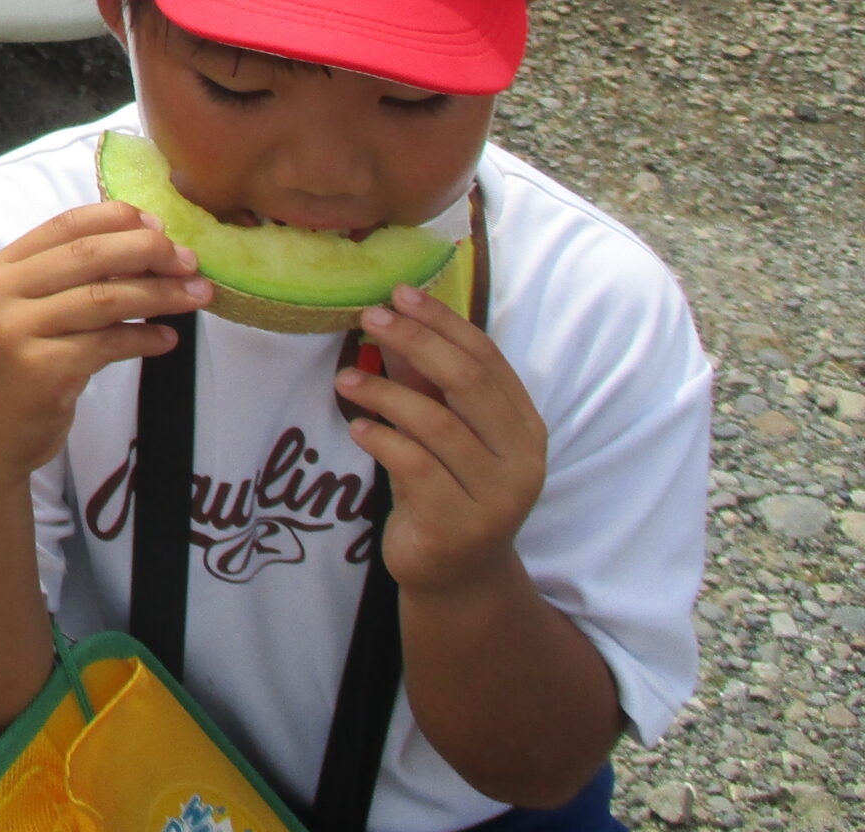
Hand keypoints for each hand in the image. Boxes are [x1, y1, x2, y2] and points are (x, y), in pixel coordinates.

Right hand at [0, 203, 211, 484]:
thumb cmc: (13, 370)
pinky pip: (108, 344)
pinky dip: (145, 339)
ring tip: (198, 295)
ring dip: (160, 295)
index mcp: (0, 269)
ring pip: (105, 299)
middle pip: (89, 256)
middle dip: (149, 252)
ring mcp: (19, 333)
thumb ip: (65, 279)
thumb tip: (143, 244)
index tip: (161, 227)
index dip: (118, 219)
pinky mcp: (43, 372)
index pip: (65, 225)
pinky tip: (168, 340)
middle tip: (189, 262)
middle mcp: (3, 294)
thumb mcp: (25, 312)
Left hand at [338, 282, 547, 594]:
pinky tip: (358, 427)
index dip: (443, 321)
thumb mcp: (439, 430)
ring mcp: (496, 495)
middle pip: (467, 382)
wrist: (456, 575)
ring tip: (345, 380)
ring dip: (385, 393)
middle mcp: (521, 458)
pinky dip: (382, 439)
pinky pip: (415, 466)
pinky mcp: (460, 524)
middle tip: (369, 318)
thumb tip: (391, 319)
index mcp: (523, 425)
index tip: (399, 293)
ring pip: (437, 424)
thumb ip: (424, 382)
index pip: (486, 357)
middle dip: (416, 341)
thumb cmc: (445, 488)